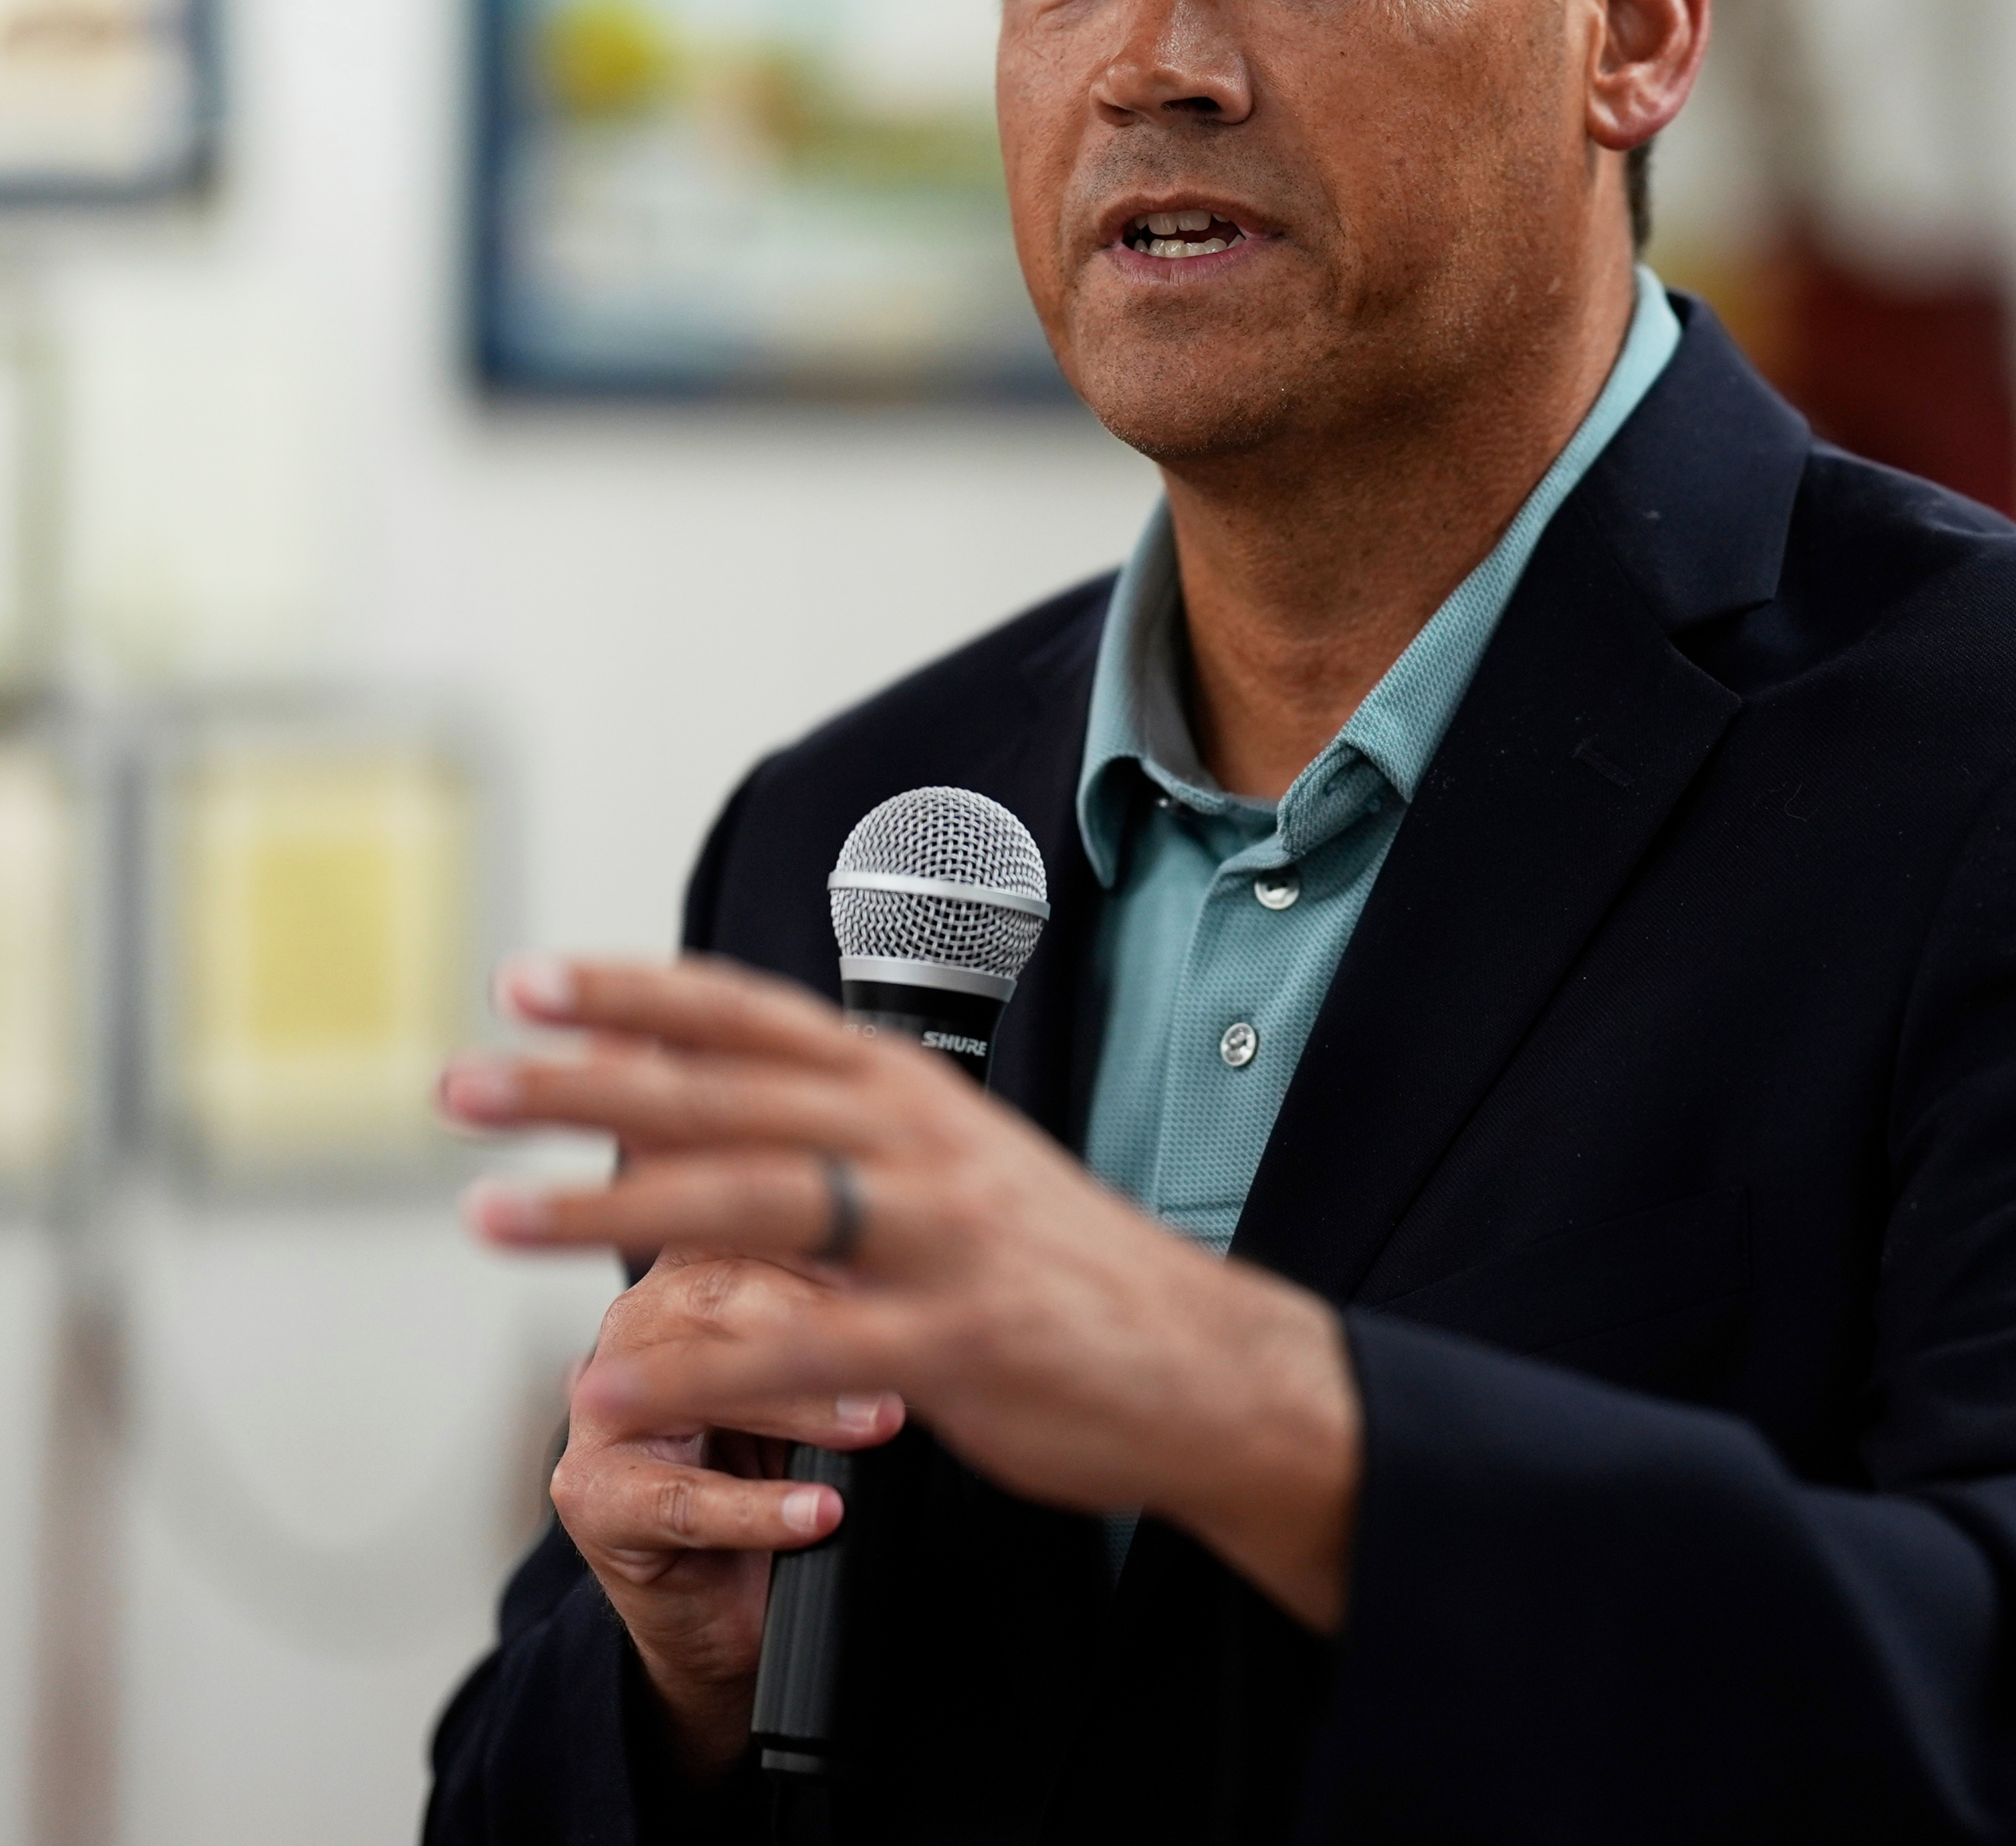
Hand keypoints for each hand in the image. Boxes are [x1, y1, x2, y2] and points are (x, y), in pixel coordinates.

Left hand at [444, 955, 1362, 1632]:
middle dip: (586, 1084)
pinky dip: (704, 1365)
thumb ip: (833, 1134)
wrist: (1204, 1365)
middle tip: (464, 1087)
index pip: (758, 1019)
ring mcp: (944, 1242)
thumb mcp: (952, 1168)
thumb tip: (691, 1093)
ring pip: (758, 1203)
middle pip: (734, 1095)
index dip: (639, 993)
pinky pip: (810, 1352)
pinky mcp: (959, 1346)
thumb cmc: (1057, 1270)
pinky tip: (608, 1381)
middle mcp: (925, 1146)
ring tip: (490, 1216)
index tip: (528, 981)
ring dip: (610, 1208)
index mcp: (915, 1095)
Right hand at [545, 1249, 902, 1777]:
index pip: (759, 1225)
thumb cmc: (790, 1456)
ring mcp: (603, 1406)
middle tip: (905, 1354)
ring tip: (874, 1426)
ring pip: (693, 1385)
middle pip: (722, 1294)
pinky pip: (679, 1498)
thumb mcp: (830, 1364)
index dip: (835, 1235)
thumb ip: (856, 1305)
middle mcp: (640, 1319)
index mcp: (697, 1264)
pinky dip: (756, 1509)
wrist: (732, 1588)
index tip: (911, 1250)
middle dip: (820, 1320)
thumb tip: (932, 1271)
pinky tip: (817, 1513)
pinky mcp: (592, 1495)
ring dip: (798, 1406)